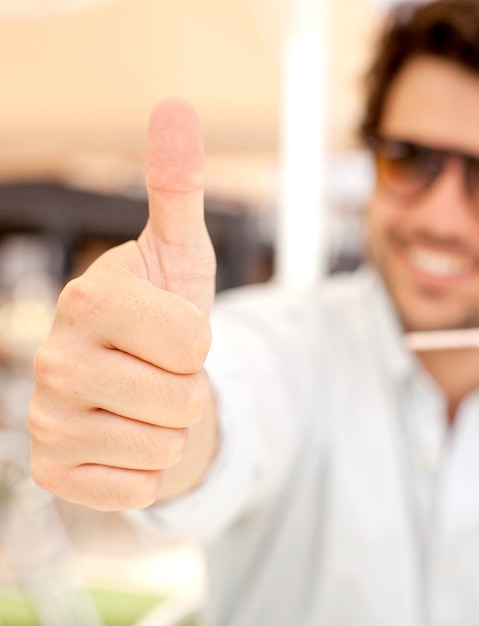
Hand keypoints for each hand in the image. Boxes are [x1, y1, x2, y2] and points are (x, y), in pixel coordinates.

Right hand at [28, 98, 217, 510]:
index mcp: (88, 300)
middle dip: (189, 389)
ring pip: (164, 446)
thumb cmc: (167, 318)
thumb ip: (178, 186)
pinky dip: (149, 469)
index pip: (194, 344)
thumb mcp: (181, 254)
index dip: (200, 342)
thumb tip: (175, 106)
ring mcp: (45, 420)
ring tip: (145, 402)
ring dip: (170, 428)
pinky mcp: (52, 472)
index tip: (174, 331)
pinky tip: (125, 440)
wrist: (140, 382)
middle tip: (161, 373)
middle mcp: (52, 359)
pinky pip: (138, 487)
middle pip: (183, 399)